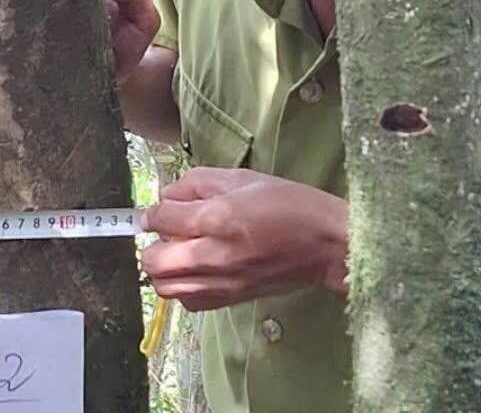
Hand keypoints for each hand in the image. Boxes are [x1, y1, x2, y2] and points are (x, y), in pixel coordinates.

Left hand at [140, 168, 347, 310]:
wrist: (328, 244)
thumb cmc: (289, 203)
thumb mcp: (242, 178)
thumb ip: (197, 182)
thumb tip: (167, 195)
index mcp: (218, 217)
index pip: (161, 218)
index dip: (153, 212)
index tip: (158, 211)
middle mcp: (215, 254)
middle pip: (154, 261)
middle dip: (152, 245)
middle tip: (166, 234)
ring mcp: (223, 282)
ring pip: (166, 287)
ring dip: (163, 270)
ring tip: (179, 254)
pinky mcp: (232, 298)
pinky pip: (189, 302)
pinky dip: (182, 288)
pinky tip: (195, 272)